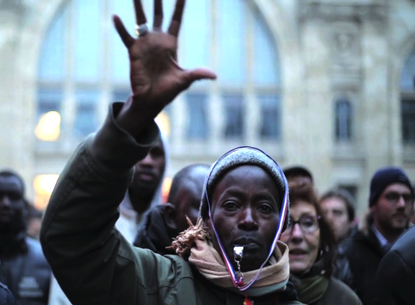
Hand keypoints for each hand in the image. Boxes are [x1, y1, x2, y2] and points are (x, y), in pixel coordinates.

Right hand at [113, 0, 215, 138]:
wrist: (151, 100)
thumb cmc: (168, 90)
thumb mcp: (184, 80)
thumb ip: (197, 74)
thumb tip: (214, 76)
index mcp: (171, 44)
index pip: (176, 21)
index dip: (179, 7)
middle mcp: (157, 41)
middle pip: (159, 15)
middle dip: (158, 1)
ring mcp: (144, 45)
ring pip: (141, 21)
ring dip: (138, 7)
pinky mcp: (134, 52)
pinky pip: (126, 36)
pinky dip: (121, 28)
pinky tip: (115, 16)